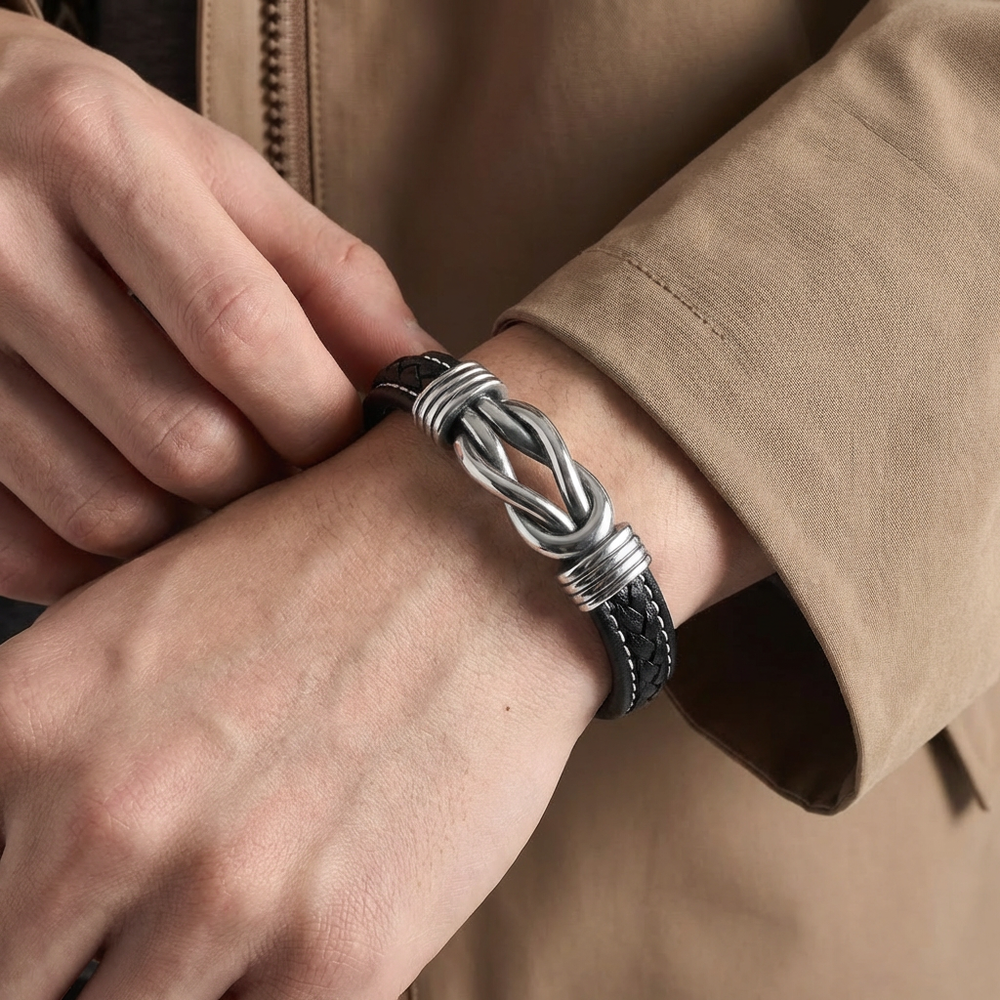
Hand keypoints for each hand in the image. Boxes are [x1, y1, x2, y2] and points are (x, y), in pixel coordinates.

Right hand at [0, 11, 434, 603]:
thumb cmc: (109, 158)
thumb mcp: (224, 178)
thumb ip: (330, 276)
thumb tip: (425, 376)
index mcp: (99, 158)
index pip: (240, 330)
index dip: (318, 416)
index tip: (349, 444)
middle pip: (183, 440)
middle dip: (264, 482)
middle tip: (279, 461)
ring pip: (107, 512)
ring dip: (189, 529)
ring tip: (208, 479)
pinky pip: (23, 550)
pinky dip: (98, 559)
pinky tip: (129, 501)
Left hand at [0, 327, 770, 998]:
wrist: (484, 546)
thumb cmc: (322, 568)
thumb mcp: (139, 626)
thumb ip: (55, 758)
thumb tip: (40, 863)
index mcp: (25, 725)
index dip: (24, 914)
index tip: (67, 917)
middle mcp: (103, 820)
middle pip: (25, 975)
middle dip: (80, 959)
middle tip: (145, 926)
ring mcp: (224, 895)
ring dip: (173, 982)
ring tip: (232, 917)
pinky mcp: (344, 950)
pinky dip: (258, 997)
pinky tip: (288, 937)